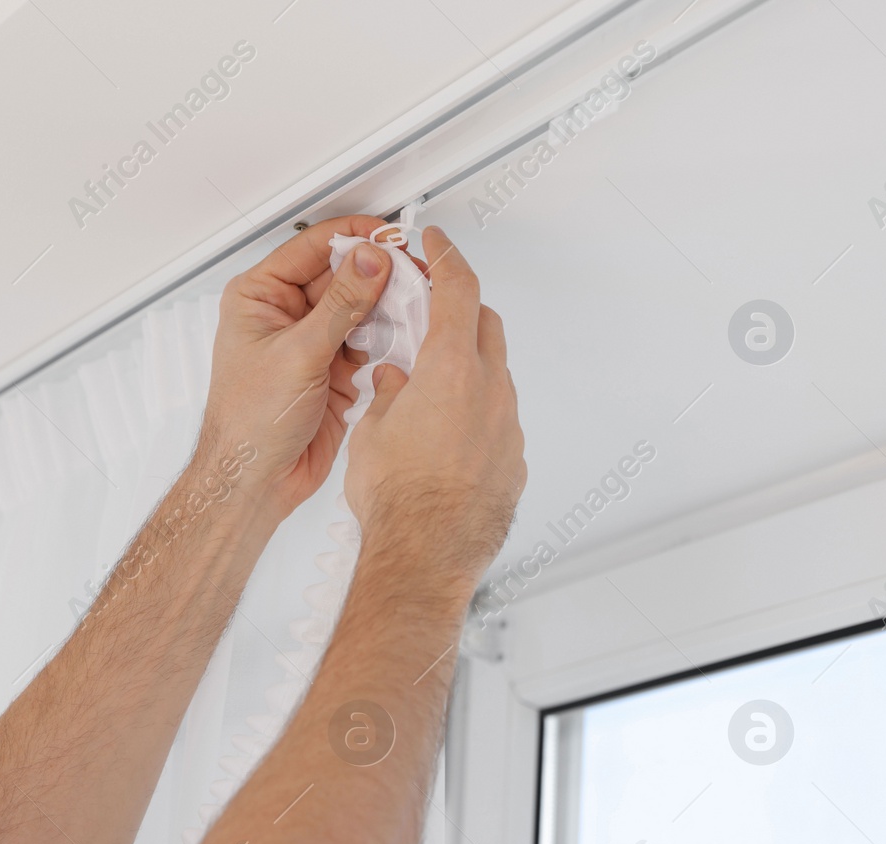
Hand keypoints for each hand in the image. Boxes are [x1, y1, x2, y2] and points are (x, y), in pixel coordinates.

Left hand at [199, 216, 394, 517]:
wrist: (257, 481)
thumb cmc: (249, 423)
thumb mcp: (298, 354)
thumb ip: (340, 305)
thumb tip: (369, 261)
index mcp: (261, 297)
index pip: (312, 247)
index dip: (354, 238)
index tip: (391, 238)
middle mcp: (288, 315)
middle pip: (343, 275)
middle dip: (380, 275)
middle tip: (415, 273)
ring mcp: (314, 343)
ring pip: (361, 309)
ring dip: (389, 307)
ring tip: (417, 304)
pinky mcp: (336, 370)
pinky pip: (370, 342)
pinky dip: (390, 339)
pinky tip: (408, 337)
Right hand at [346, 226, 525, 592]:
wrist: (425, 556)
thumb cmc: (398, 499)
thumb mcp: (372, 429)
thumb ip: (388, 394)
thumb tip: (393, 383)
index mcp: (453, 370)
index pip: (458, 289)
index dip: (446, 258)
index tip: (437, 244)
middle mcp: (491, 393)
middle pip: (485, 327)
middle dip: (460, 312)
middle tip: (432, 314)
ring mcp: (508, 428)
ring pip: (495, 377)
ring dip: (468, 370)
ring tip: (431, 388)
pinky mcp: (514, 462)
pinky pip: (499, 422)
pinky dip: (476, 415)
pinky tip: (447, 436)